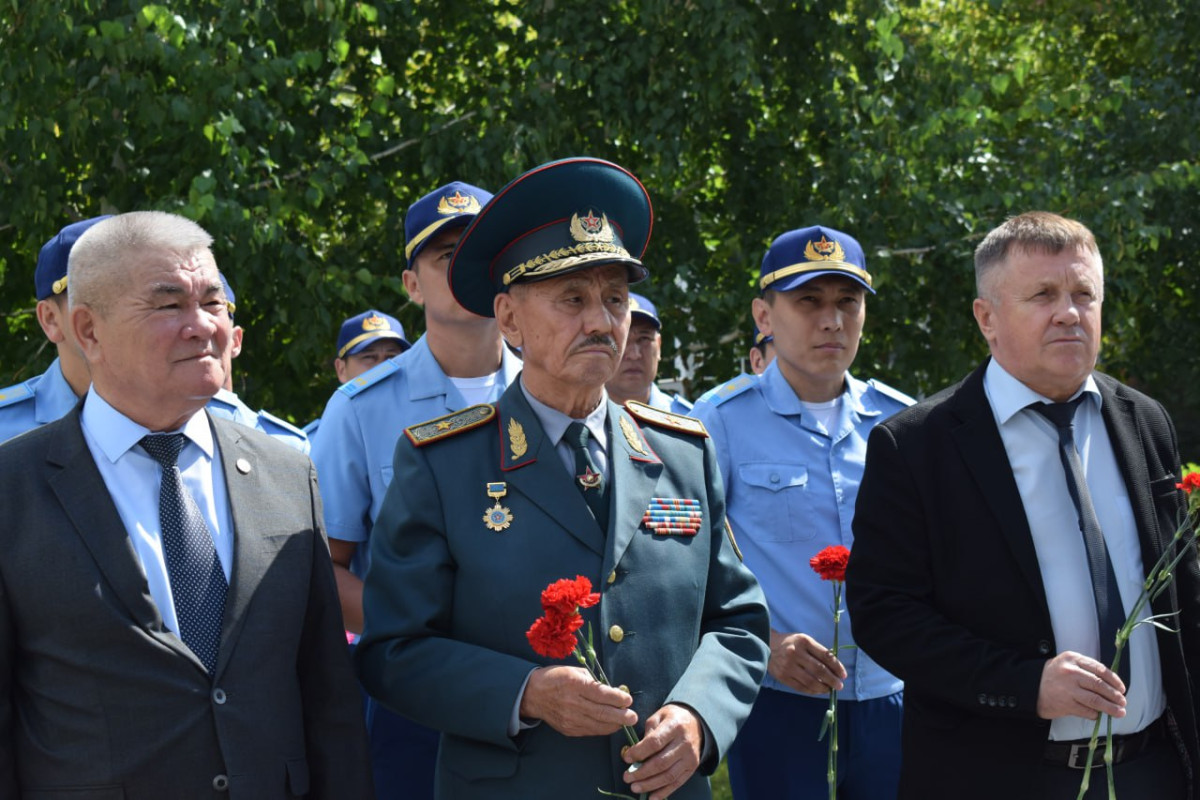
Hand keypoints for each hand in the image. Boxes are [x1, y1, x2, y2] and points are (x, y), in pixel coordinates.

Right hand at [519, 666, 636, 736]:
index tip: (628, 700)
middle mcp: (572, 702)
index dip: (617, 698)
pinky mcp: (568, 729)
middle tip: (633, 717)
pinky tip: (610, 725)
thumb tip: (612, 691)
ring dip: (614, 725)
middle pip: (601, 712)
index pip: (600, 694)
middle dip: (620, 716)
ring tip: (625, 722)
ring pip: (597, 725)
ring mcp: (569, 718)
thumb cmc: (556, 678)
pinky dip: (602, 729)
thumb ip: (593, 681)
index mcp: (574, 684)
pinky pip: (589, 731)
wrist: (533, 694)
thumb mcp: (574, 671)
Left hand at [622, 704, 702, 799]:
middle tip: (627, 777)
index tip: (626, 758)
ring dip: (650, 785)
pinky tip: (651, 797)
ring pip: (668, 776)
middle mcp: (684, 743)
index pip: (654, 743)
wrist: (696, 722)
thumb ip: (648, 732)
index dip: (639, 752)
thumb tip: (635, 753)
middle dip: (641, 773)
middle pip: (661, 763)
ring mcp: (690, 757)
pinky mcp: (692, 767)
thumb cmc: (672, 718)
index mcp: (674, 726)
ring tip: (635, 787)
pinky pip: (677, 783)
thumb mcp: (659, 716)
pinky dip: (663, 792)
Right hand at [768, 629, 845, 693]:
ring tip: (830, 689)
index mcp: (803, 641)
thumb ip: (817, 651)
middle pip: (819, 670)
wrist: (766, 645)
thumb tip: (834, 668)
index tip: (843, 675)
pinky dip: (812, 691)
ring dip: (823, 688)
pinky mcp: (783, 677)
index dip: (837, 667)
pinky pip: (801, 687)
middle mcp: (796, 653)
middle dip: (832, 680)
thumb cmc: (789, 643)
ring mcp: (788, 666)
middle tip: (840, 686)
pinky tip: (818, 690)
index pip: (825, 656)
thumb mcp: (803, 640)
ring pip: (811, 681)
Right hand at [1036, 650, 1126, 720]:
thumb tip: (1111, 684)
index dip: (1114, 680)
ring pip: (1096, 700)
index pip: (1100, 669)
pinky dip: (1095, 714)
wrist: (1033, 688)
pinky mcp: (1066, 704)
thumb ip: (1087, 669)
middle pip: (1099, 685)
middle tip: (1123, 702)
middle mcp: (1070, 673)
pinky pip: (1087, 711)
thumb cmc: (1054, 676)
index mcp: (1073, 659)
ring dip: (1110, 708)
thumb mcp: (1068, 663)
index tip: (1122, 688)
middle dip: (1115, 695)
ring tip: (1119, 712)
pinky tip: (1098, 714)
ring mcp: (1068, 689)